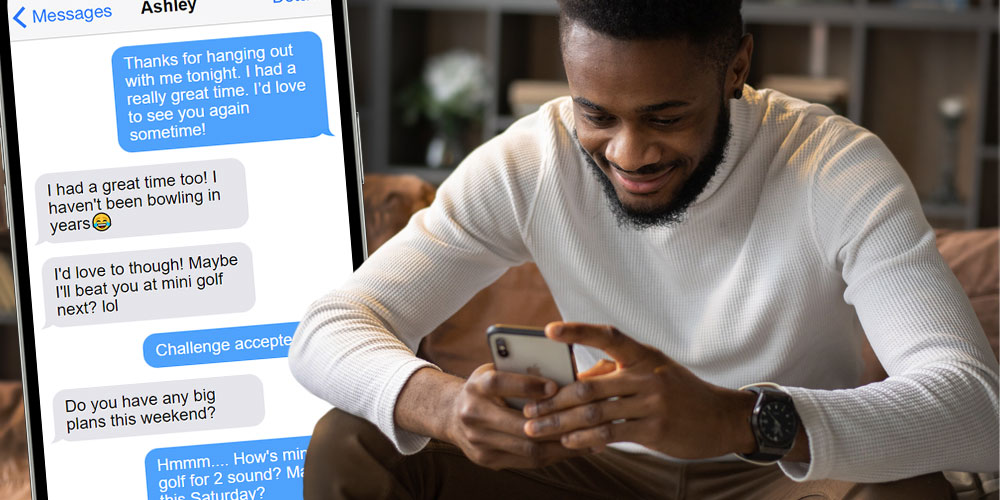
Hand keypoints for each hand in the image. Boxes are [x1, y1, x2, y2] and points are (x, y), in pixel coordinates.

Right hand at [443, 363, 589, 469]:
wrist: (451, 414)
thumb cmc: (485, 387)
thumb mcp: (496, 370)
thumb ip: (521, 371)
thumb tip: (564, 371)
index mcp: (476, 386)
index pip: (498, 383)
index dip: (527, 385)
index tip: (555, 386)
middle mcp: (473, 414)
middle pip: (518, 425)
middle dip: (555, 423)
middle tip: (585, 418)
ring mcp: (479, 442)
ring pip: (527, 448)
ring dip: (561, 444)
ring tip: (589, 438)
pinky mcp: (487, 459)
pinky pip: (527, 462)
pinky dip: (553, 455)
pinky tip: (573, 447)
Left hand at [522, 322, 755, 458]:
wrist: (720, 418)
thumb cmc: (678, 392)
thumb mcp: (652, 371)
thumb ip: (615, 372)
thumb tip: (576, 380)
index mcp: (643, 355)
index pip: (607, 335)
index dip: (578, 331)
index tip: (549, 330)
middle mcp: (646, 375)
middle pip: (589, 387)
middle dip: (553, 400)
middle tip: (528, 409)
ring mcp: (651, 403)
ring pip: (595, 413)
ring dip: (560, 423)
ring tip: (537, 429)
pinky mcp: (654, 429)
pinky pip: (611, 434)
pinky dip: (585, 438)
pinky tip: (567, 441)